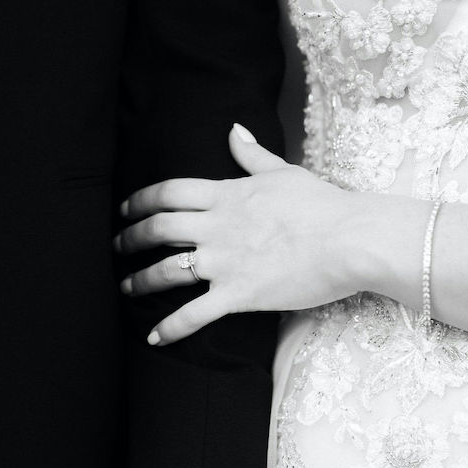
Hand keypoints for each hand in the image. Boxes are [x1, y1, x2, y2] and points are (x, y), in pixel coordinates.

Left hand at [117, 123, 367, 343]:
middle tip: (116, 247)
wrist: (351, 238)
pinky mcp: (238, 294)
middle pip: (157, 228)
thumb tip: (234, 131)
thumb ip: (252, 155)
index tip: (125, 210)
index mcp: (226, 195)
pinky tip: (154, 337)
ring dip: (139, 281)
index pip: (168, 192)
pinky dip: (171, 327)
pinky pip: (195, 314)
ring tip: (126, 288)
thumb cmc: (323, 205)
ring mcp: (224, 261)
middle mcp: (216, 226)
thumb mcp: (284, 172)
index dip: (140, 201)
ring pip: (165, 271)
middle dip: (129, 239)